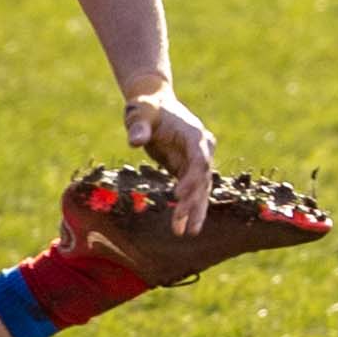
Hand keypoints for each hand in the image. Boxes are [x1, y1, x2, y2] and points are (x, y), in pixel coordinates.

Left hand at [123, 85, 214, 234]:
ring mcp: (197, 160)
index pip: (199, 158)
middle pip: (202, 178)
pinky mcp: (188, 169)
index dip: (192, 178)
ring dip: (193, 210)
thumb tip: (136, 141)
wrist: (155, 104)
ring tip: (187, 232)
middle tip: (183, 224)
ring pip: (200, 189)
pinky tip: (181, 227)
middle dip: (193, 201)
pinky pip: (191, 192)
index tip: (179, 194)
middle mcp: (202, 148)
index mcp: (193, 133)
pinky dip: (187, 208)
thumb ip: (138, 126)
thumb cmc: (146, 107)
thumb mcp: (140, 112)